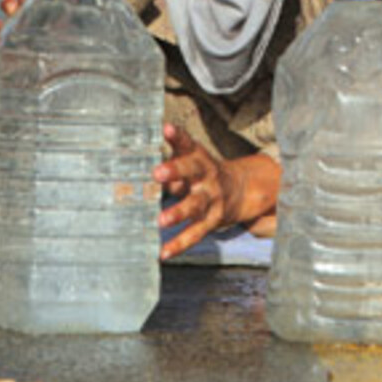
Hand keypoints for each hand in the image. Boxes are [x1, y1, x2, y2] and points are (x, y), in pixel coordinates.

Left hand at [154, 124, 280, 260]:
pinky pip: (195, 234)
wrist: (239, 190)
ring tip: (161, 220)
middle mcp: (207, 176)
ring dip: (178, 212)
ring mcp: (211, 199)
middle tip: (157, 172)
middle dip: (176, 170)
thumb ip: (168, 165)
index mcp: (200, 158)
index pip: (188, 144)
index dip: (177, 136)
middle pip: (193, 171)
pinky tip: (163, 253)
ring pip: (195, 205)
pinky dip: (179, 244)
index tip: (166, 129)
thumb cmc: (201, 174)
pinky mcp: (212, 220)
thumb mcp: (189, 163)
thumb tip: (143, 173)